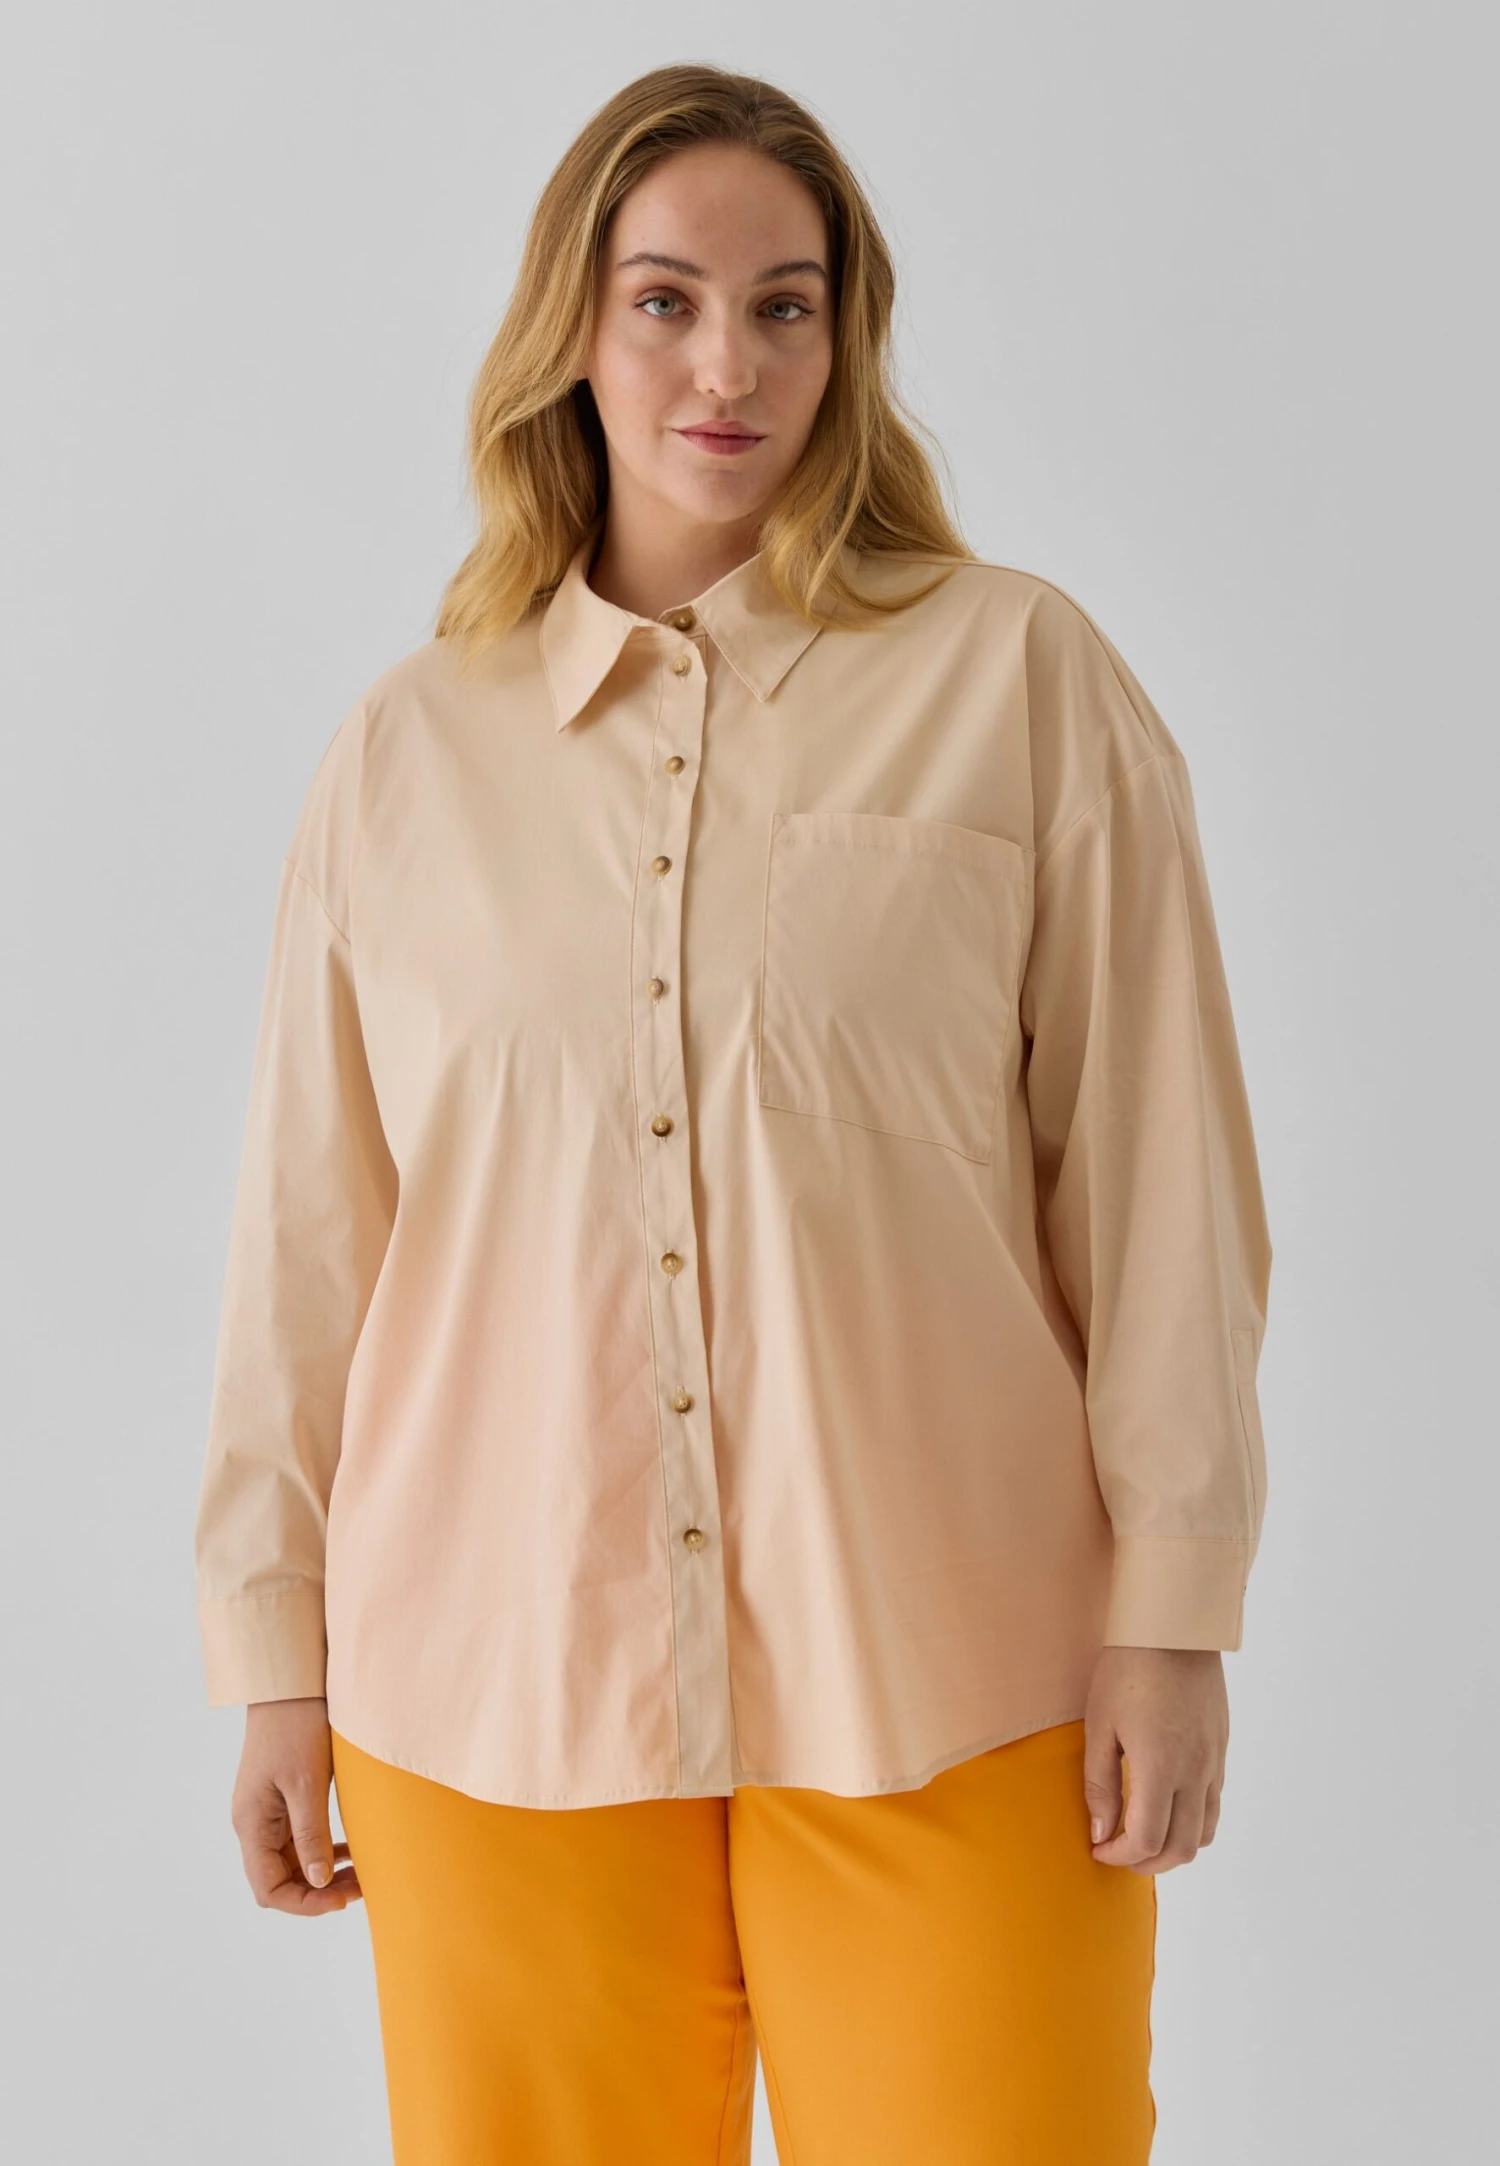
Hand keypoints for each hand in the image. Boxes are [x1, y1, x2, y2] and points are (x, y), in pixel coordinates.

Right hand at [230, 1696, 362, 1914]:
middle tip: (360, 1888)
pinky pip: (297, 1840)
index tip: (342, 1900)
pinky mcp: (281, 1799)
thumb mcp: (307, 1783)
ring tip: (361, 1874)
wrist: (289, 1683)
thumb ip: (310, 1835)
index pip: (269, 1889)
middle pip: (279, 1880)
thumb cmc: (295, 1727)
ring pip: (291, 1863)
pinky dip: (322, 1851)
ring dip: (322, 1874)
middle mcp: (253, 1824)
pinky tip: (349, 1851)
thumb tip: (318, 1883)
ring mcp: (266, 1812)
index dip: (304, 1903)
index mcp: (252, 1824)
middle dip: (317, 1892)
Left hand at [1082, 1646, 1228, 1873]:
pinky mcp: (1221, 1748)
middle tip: (1118, 1852)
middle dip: (1147, 1863)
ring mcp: (1213, 1762)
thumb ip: (1100, 1784)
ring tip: (1144, 1836)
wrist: (1173, 1628)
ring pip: (1205, 1832)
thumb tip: (1101, 1832)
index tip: (1098, 1849)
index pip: (1147, 1841)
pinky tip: (1166, 1804)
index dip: (1119, 1856)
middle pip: (1181, 1849)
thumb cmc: (1127, 1670)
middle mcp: (1195, 1772)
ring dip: (1174, 1847)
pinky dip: (1193, 1821)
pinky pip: (1214, 1803)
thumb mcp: (1100, 1725)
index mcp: (1160, 1768)